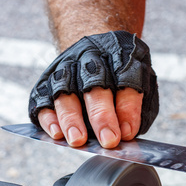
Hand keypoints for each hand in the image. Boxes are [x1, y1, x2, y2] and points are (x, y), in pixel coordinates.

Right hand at [29, 31, 158, 147]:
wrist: (95, 46)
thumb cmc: (121, 74)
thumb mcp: (142, 82)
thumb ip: (137, 107)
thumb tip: (127, 134)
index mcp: (120, 54)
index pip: (126, 80)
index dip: (127, 108)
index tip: (127, 132)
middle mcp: (91, 58)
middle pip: (95, 85)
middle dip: (102, 116)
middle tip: (108, 140)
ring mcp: (66, 68)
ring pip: (65, 92)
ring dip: (71, 119)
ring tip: (78, 140)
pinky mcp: (47, 81)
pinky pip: (43, 100)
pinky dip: (49, 118)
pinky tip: (56, 133)